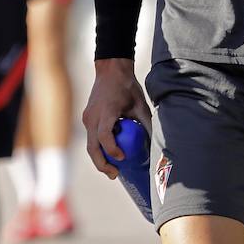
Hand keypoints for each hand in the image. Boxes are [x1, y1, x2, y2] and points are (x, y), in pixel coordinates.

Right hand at [82, 58, 150, 178]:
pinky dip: (99, 148)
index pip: (104, 136)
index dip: (112, 150)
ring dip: (99, 159)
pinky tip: (110, 154)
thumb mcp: (140, 104)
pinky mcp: (87, 118)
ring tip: (113, 170)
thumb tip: (157, 143)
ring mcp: (87, 118)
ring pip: (89, 145)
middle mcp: (92, 116)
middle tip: (115, 174)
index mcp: (106, 112)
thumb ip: (146, 123)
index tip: (123, 158)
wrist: (110, 69)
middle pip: (92, 147)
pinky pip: (90, 137)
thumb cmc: (126, 86)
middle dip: (102, 164)